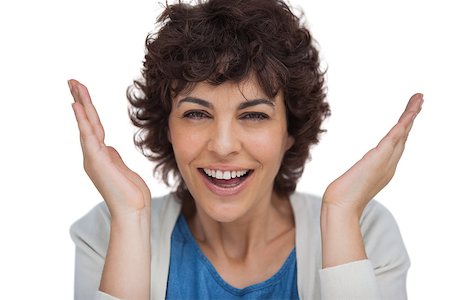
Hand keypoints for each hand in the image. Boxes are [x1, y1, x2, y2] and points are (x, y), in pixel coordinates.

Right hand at [69, 79, 150, 220]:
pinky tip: (78, 107)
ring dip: (81, 104)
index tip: (81, 93)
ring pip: (86, 125)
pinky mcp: (98, 161)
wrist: (133, 210)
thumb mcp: (121, 169)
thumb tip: (109, 147)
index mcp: (100, 155)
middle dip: (80, 100)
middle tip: (72, 81)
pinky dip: (83, 121)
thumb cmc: (130, 193)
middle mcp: (93, 155)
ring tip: (74, 86)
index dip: (87, 109)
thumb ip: (112, 156)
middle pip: (86, 122)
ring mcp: (94, 158)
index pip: (93, 126)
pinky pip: (89, 136)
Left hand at [323, 93, 423, 216]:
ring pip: (402, 134)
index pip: (396, 145)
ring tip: (419, 99)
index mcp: (384, 169)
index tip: (409, 116)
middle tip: (420, 100)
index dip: (404, 130)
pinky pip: (394, 138)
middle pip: (404, 136)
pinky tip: (409, 113)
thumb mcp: (352, 182)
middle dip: (412, 117)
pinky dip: (402, 124)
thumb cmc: (342, 198)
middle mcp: (389, 165)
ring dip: (411, 115)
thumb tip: (346, 182)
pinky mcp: (378, 159)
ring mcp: (386, 162)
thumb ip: (355, 178)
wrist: (341, 207)